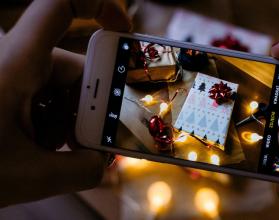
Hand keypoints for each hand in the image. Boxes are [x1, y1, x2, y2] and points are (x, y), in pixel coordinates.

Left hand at [0, 0, 130, 206]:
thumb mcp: (25, 176)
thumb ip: (79, 171)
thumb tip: (103, 164)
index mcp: (16, 63)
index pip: (60, 6)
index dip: (99, 6)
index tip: (123, 30)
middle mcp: (14, 61)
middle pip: (72, 66)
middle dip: (90, 106)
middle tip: (93, 140)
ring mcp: (8, 76)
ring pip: (58, 87)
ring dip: (68, 121)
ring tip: (58, 153)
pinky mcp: (4, 92)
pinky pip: (41, 97)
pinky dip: (50, 123)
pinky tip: (42, 150)